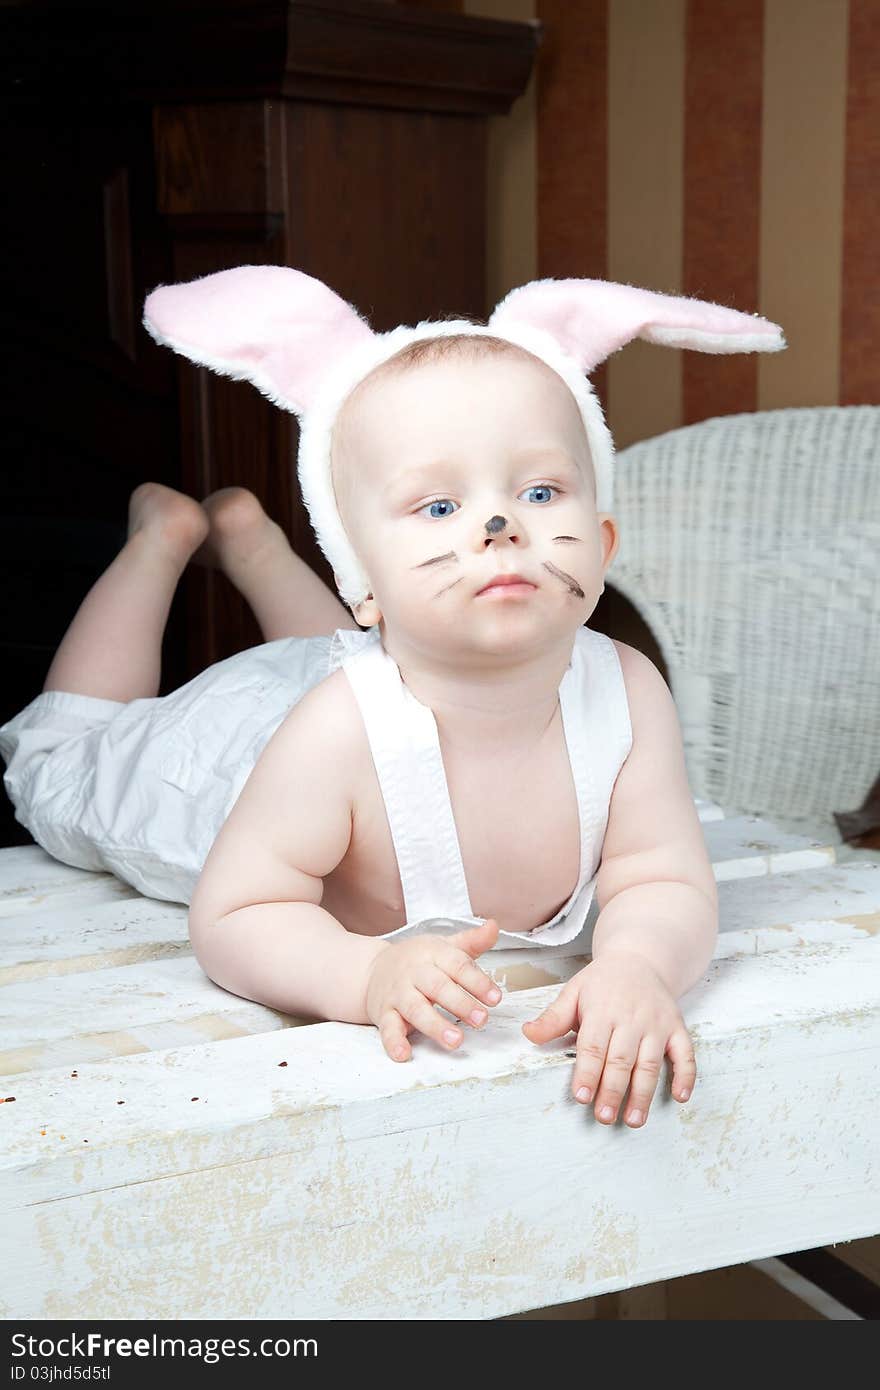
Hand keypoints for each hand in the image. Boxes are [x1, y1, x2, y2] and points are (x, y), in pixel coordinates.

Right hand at [365, 918, 502, 1061]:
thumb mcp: (444, 947)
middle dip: (461, 1003)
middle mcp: (414, 973)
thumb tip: (494, 926)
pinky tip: (404, 1054)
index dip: (477, 982)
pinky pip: (387, 1028)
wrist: (372, 969)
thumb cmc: (417, 961)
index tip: (495, 998)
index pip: (457, 965)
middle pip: (438, 987)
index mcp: (432, 954)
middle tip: (481, 1019)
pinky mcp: (383, 1014)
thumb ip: (472, 941)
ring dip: (435, 1025)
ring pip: (415, 1009)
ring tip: (455, 1040)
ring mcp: (397, 994)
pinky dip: (394, 1042)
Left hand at [521, 951, 694, 1126]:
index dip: (587, 1072)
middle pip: (621, 1060)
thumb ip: (553, 1017)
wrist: (640, 958)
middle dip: (613, 1091)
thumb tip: (528, 1034)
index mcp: (603, 1009)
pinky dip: (686, 1076)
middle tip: (604, 1117)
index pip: (594, 1046)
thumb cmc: (602, 982)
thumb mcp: (574, 992)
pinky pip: (686, 1054)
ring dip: (643, 1093)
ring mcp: (657, 1024)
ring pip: (651, 1063)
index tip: (581, 1096)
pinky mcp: (677, 1028)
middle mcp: (632, 1018)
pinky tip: (680, 1098)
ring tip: (633, 1120)